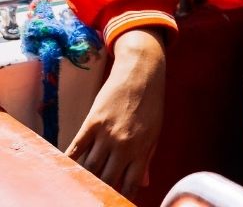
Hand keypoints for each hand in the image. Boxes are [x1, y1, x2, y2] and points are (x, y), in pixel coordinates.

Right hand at [67, 29, 166, 196]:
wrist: (142, 72)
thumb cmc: (151, 104)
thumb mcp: (155, 132)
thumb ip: (146, 159)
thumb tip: (142, 184)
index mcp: (142, 149)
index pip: (130, 185)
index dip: (122, 198)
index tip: (116, 203)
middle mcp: (124, 145)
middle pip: (105, 180)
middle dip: (99, 192)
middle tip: (93, 197)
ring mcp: (106, 134)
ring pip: (89, 168)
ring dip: (83, 180)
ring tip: (79, 188)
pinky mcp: (92, 122)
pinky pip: (76, 148)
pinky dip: (68, 162)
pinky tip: (63, 171)